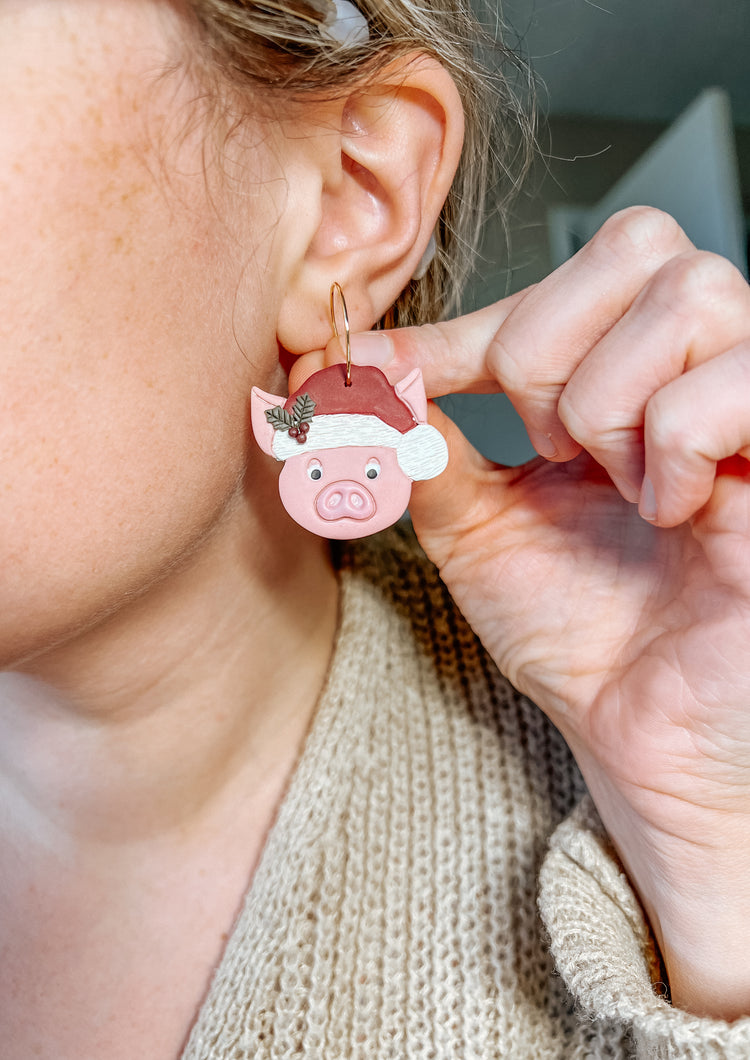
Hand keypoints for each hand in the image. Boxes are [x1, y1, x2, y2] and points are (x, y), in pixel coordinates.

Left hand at [290, 207, 749, 1018]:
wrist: (642, 742)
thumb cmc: (579, 641)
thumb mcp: (476, 528)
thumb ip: (426, 445)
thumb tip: (361, 376)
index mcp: (626, 380)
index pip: (573, 267)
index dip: (474, 316)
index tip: (387, 369)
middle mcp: (699, 374)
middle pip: (640, 244)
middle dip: (548, 348)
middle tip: (544, 447)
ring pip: (689, 296)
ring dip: (607, 400)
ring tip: (615, 486)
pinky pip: (736, 382)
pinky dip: (672, 442)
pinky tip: (669, 510)